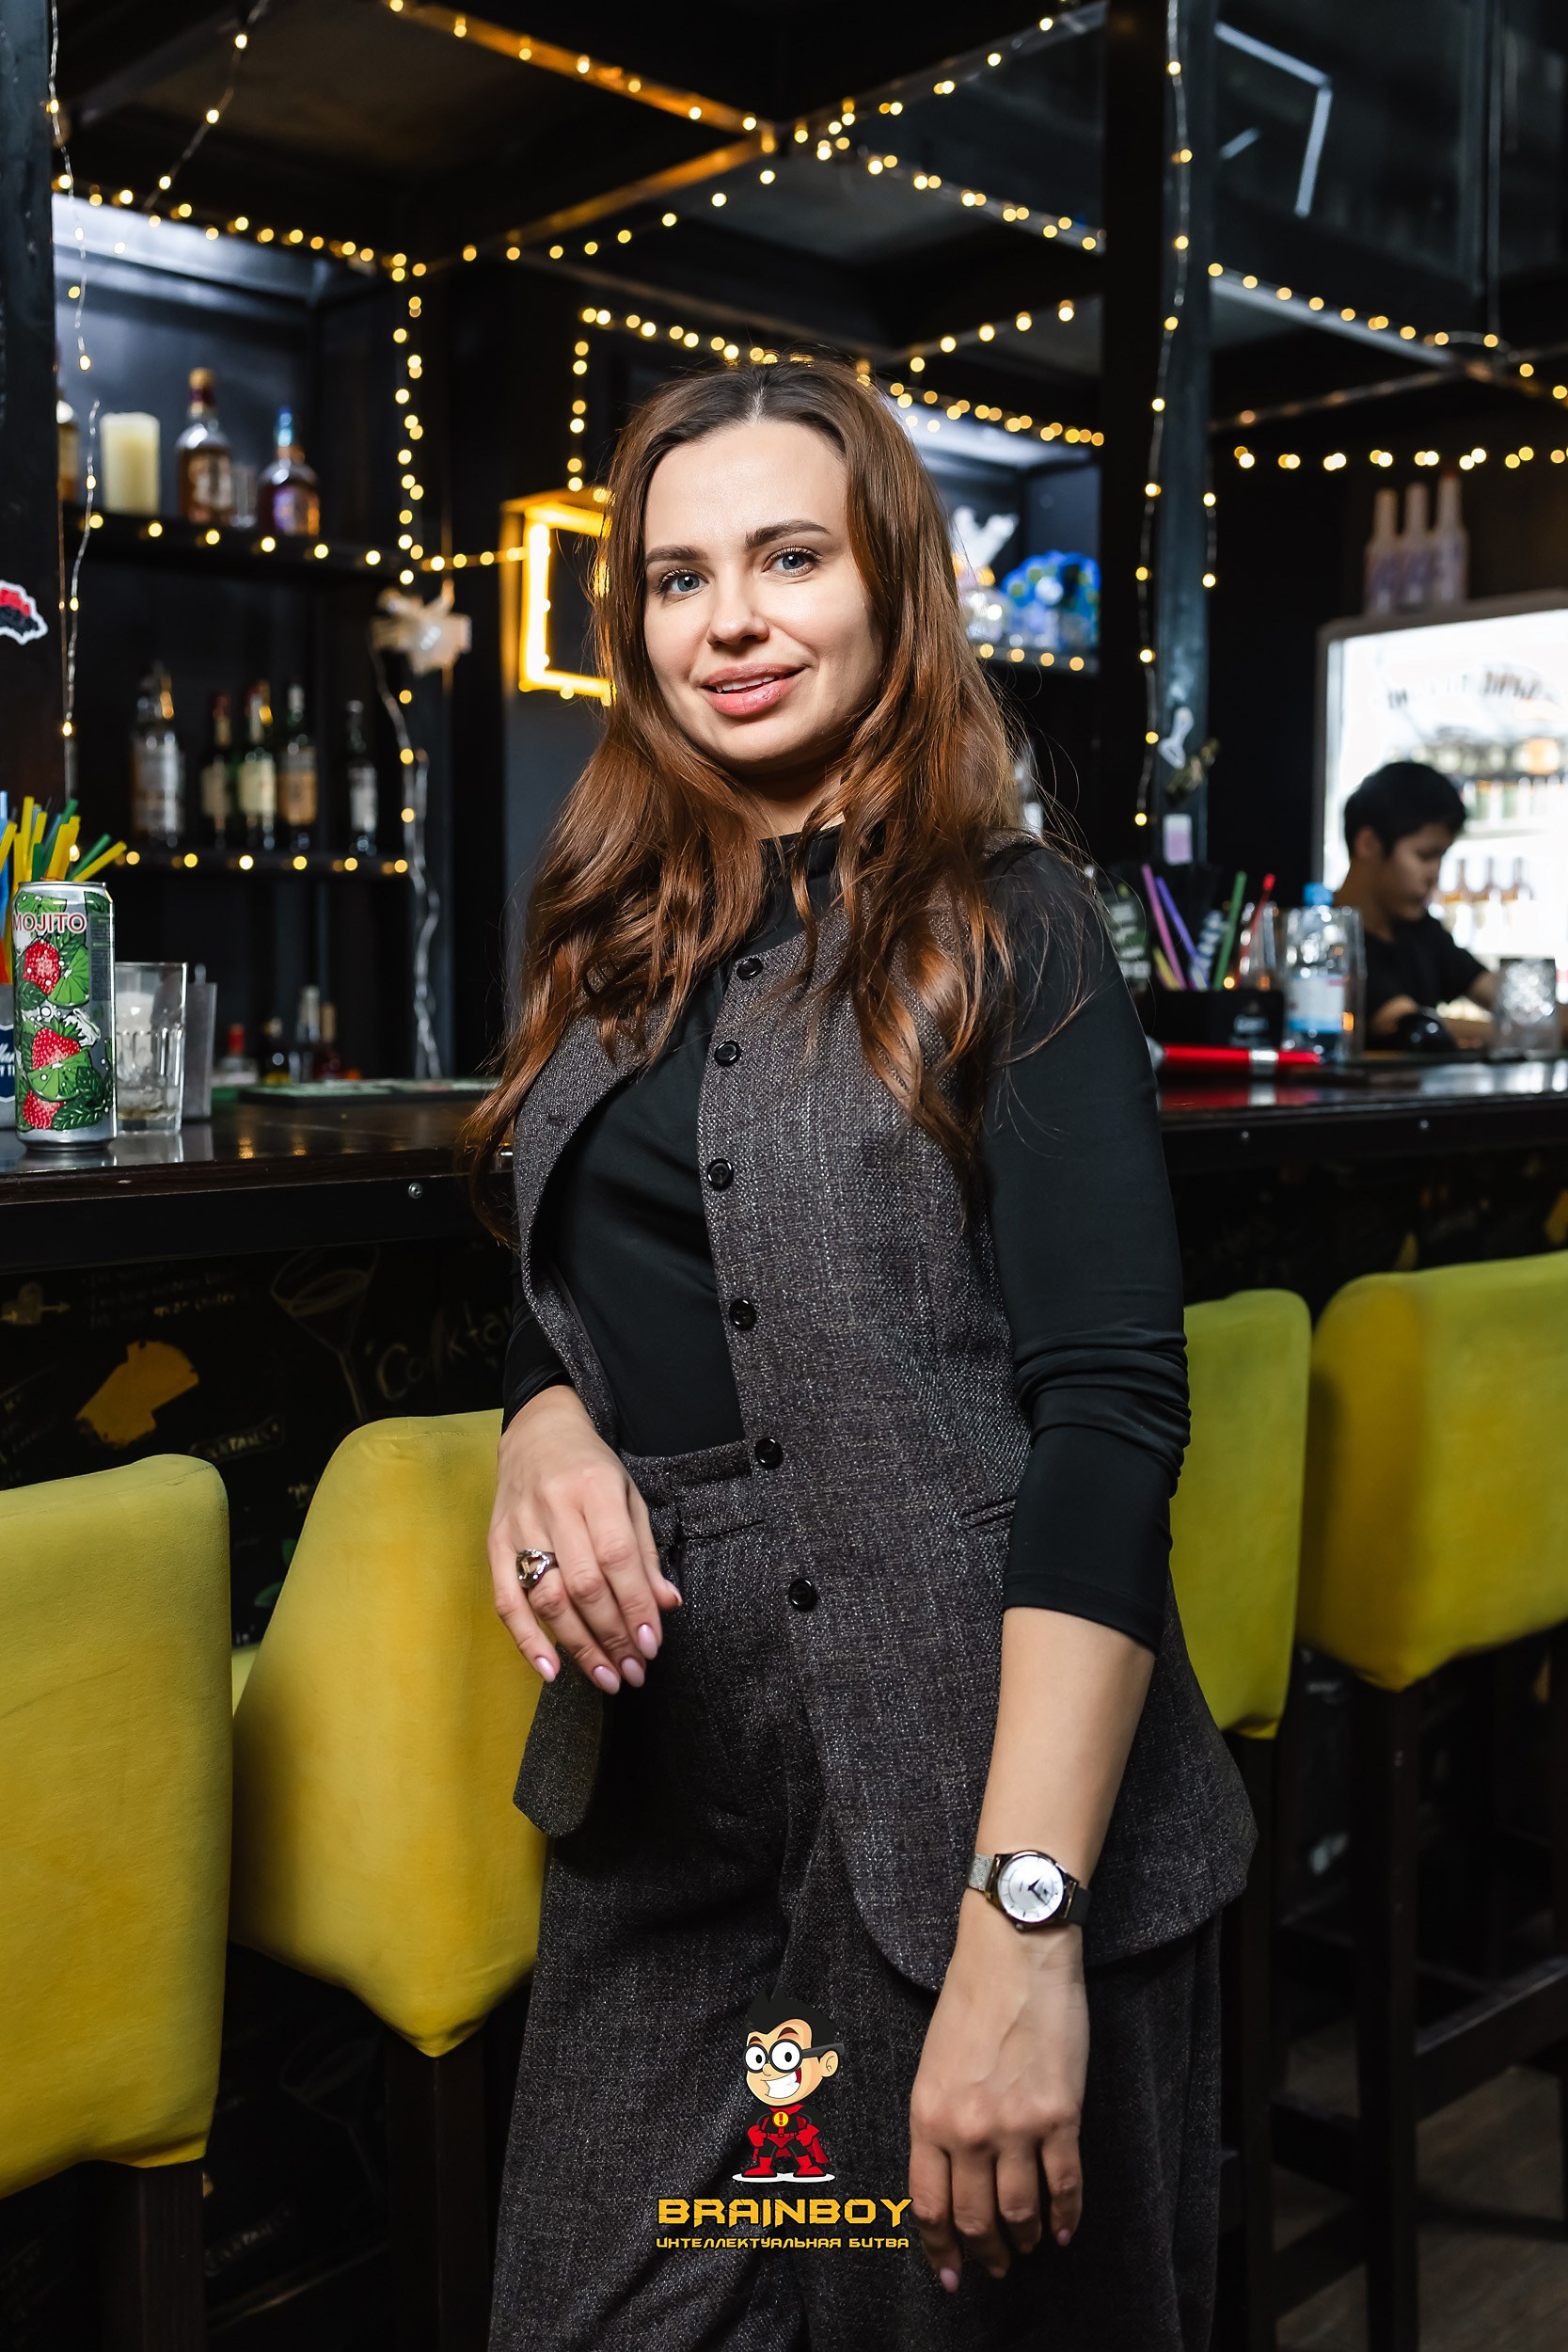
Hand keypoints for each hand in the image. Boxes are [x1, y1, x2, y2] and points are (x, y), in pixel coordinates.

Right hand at [487, 1385, 680, 1692]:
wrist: (537, 1434)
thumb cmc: (591, 1469)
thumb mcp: (628, 1496)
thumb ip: (644, 1552)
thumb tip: (666, 1605)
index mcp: (594, 1490)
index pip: (617, 1558)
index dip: (635, 1605)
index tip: (652, 1645)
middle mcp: (554, 1508)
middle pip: (584, 1584)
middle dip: (613, 1635)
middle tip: (634, 1672)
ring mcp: (519, 1528)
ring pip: (548, 1599)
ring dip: (579, 1646)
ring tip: (607, 1677)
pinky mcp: (494, 1545)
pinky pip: (507, 1601)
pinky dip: (527, 1640)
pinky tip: (551, 1670)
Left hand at [909, 1895, 1087, 2291]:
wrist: (1016, 1952)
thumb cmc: (971, 1997)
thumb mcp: (933, 2063)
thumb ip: (939, 2121)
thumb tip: (953, 2176)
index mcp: (927, 2114)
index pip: (929, 2205)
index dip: (940, 2248)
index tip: (950, 2272)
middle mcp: (968, 2129)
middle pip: (975, 2219)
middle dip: (985, 2253)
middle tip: (996, 2267)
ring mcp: (1016, 2126)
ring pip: (1020, 2212)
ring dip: (1025, 2240)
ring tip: (1029, 2247)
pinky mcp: (1060, 2116)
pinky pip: (1065, 2186)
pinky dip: (1067, 2217)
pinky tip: (1065, 2230)